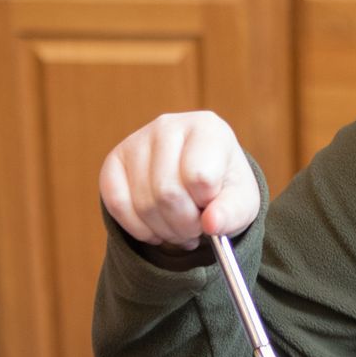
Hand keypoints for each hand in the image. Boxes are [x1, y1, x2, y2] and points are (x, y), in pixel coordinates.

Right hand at [99, 111, 259, 248]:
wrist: (201, 179)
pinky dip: (137, 228)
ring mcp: (137, 140)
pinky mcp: (114, 160)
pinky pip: (116, 204)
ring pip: (143, 204)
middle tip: (195, 228)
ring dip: (164, 230)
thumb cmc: (224, 186)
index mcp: (207, 128)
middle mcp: (169, 125)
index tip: (211, 205)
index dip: (206, 204)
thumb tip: (211, 224)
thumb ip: (232, 213)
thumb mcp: (242, 201)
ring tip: (180, 227)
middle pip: (167, 193)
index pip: (200, 177)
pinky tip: (155, 228)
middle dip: (184, 225)